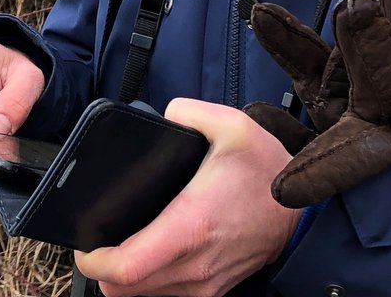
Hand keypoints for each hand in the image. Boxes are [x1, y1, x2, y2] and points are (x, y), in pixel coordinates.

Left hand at [73, 99, 298, 296]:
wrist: (306, 212)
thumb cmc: (268, 171)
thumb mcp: (232, 125)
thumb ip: (189, 112)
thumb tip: (164, 115)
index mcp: (191, 226)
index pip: (127, 267)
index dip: (93, 260)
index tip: (84, 242)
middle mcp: (195, 265)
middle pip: (124, 290)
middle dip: (102, 268)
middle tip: (96, 238)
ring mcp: (205, 284)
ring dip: (124, 277)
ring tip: (120, 244)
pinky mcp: (213, 291)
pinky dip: (149, 282)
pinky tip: (148, 253)